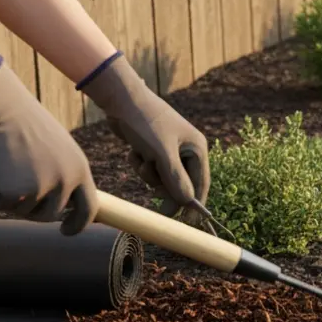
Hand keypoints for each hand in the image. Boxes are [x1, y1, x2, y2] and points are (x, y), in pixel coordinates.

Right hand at [0, 56, 97, 234]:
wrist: (2, 107)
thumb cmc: (26, 122)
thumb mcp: (57, 148)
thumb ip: (62, 173)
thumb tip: (59, 205)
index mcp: (80, 169)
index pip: (89, 207)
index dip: (78, 223)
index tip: (66, 230)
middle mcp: (65, 182)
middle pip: (51, 214)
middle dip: (33, 210)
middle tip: (18, 196)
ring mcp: (40, 189)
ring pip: (22, 210)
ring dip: (10, 196)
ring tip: (4, 166)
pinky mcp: (13, 193)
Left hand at [79, 53, 209, 222]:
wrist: (120, 99)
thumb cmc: (145, 122)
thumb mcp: (161, 152)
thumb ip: (175, 178)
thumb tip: (186, 202)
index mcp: (196, 148)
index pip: (200, 184)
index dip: (192, 204)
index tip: (181, 222)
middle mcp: (187, 150)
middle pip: (180, 184)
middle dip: (163, 185)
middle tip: (152, 186)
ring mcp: (169, 149)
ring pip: (161, 178)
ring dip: (148, 174)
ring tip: (141, 157)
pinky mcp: (153, 149)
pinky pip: (149, 168)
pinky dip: (140, 164)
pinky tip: (134, 151)